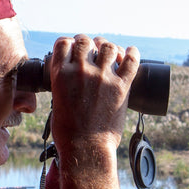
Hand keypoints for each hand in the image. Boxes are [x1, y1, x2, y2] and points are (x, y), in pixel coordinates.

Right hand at [48, 35, 139, 188]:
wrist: (85, 148)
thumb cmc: (68, 131)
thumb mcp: (56, 101)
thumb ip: (64, 83)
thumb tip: (72, 75)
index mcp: (61, 74)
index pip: (64, 43)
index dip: (70, 43)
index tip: (74, 48)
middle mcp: (81, 71)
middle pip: (86, 40)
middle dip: (89, 43)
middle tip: (93, 51)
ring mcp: (103, 77)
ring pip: (108, 46)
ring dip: (109, 48)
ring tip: (111, 54)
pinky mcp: (122, 86)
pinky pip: (132, 60)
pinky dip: (132, 53)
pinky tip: (131, 52)